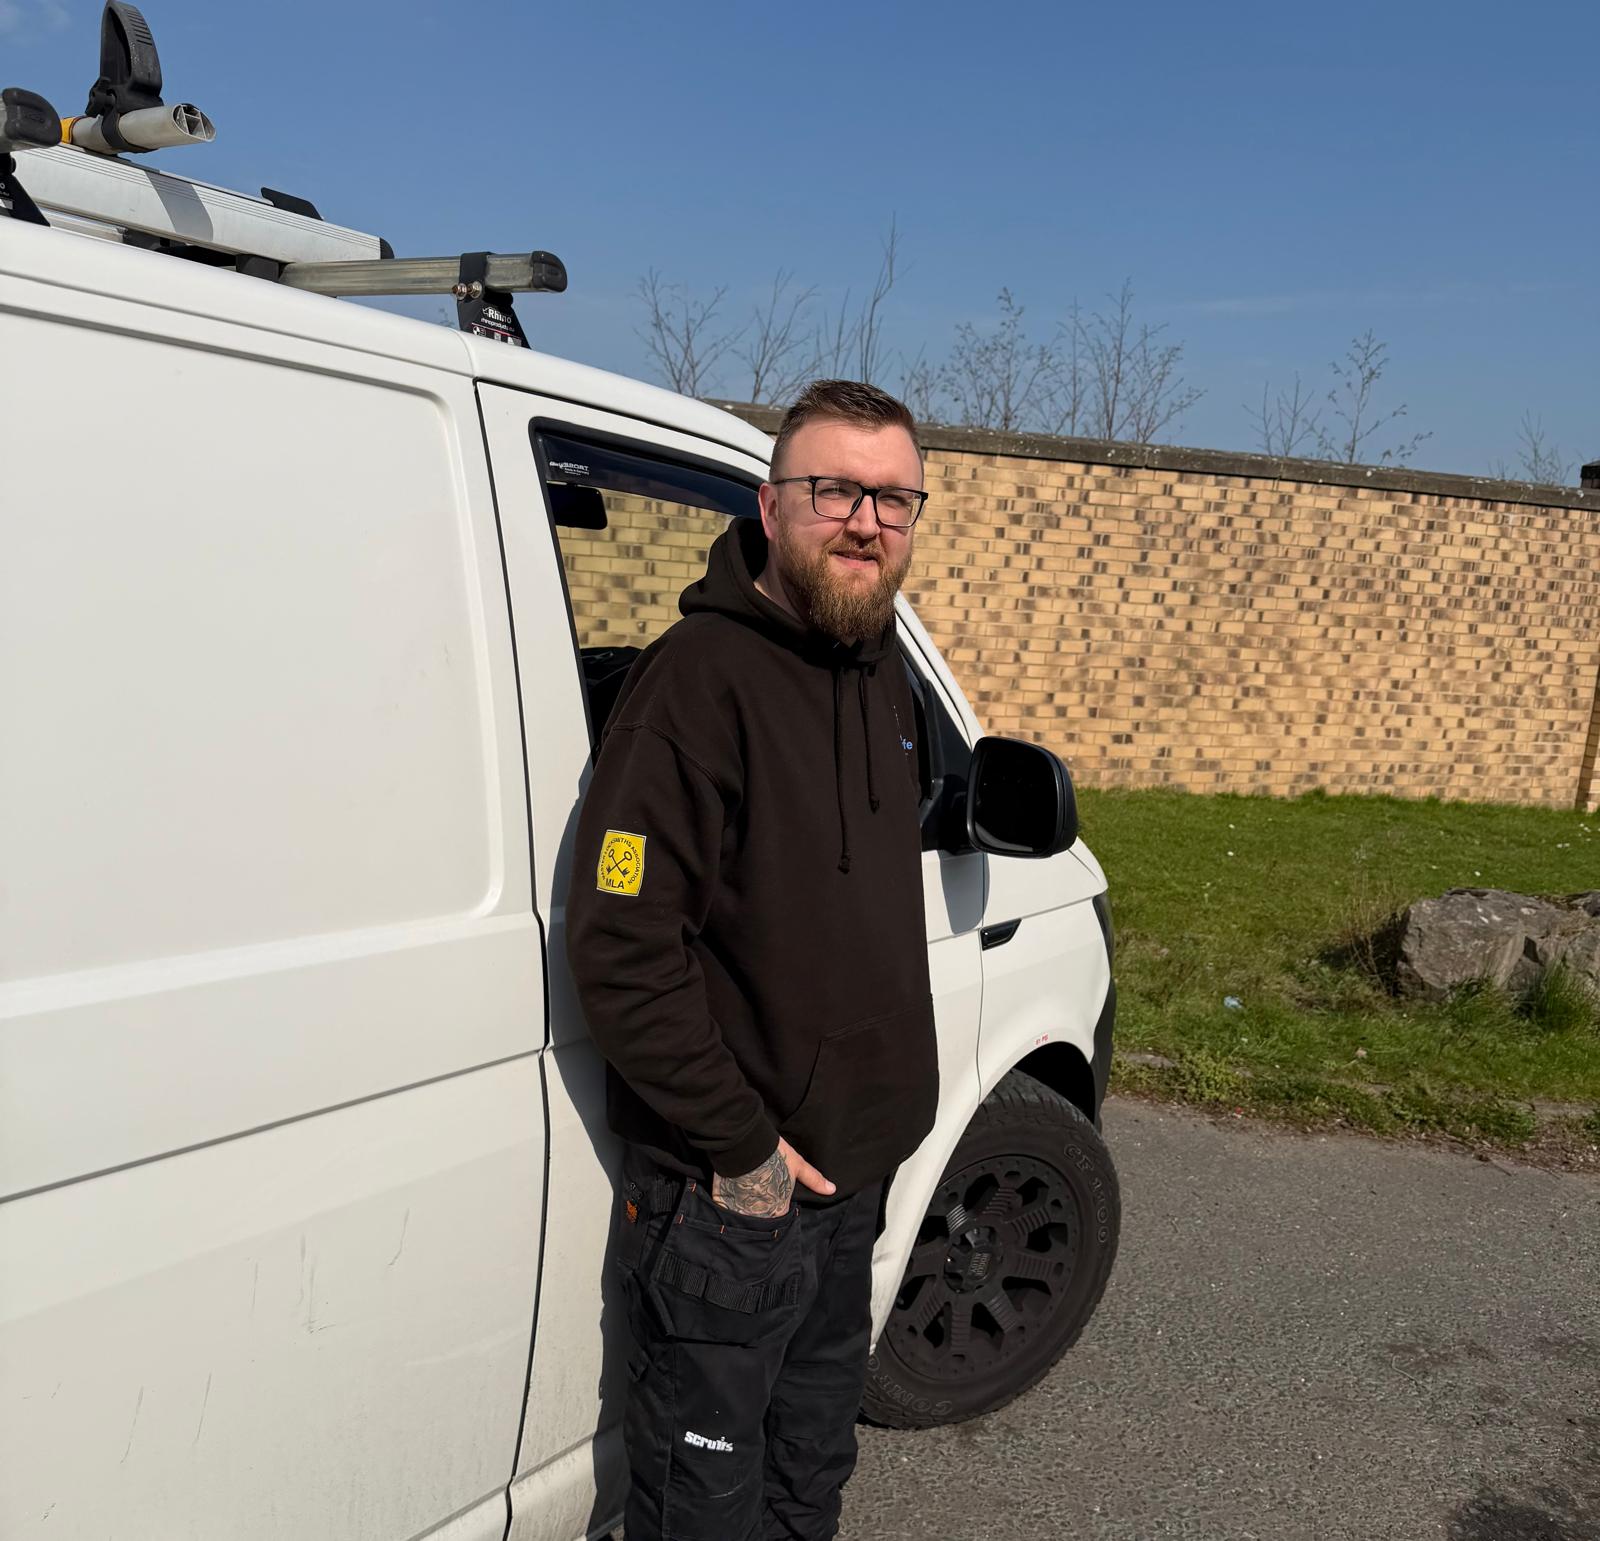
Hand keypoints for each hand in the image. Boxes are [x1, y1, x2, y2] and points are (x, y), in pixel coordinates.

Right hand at [712, 1137, 834, 1216]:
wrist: (744, 1142)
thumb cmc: (774, 1154)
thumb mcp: (797, 1165)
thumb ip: (813, 1179)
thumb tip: (832, 1189)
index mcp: (778, 1210)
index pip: (780, 1219)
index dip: (778, 1210)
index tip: (774, 1199)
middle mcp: (758, 1216)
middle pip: (760, 1221)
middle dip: (760, 1214)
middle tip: (758, 1197)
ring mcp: (738, 1211)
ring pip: (742, 1218)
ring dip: (743, 1211)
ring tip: (743, 1196)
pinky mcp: (721, 1203)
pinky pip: (725, 1211)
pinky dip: (726, 1206)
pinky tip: (729, 1196)